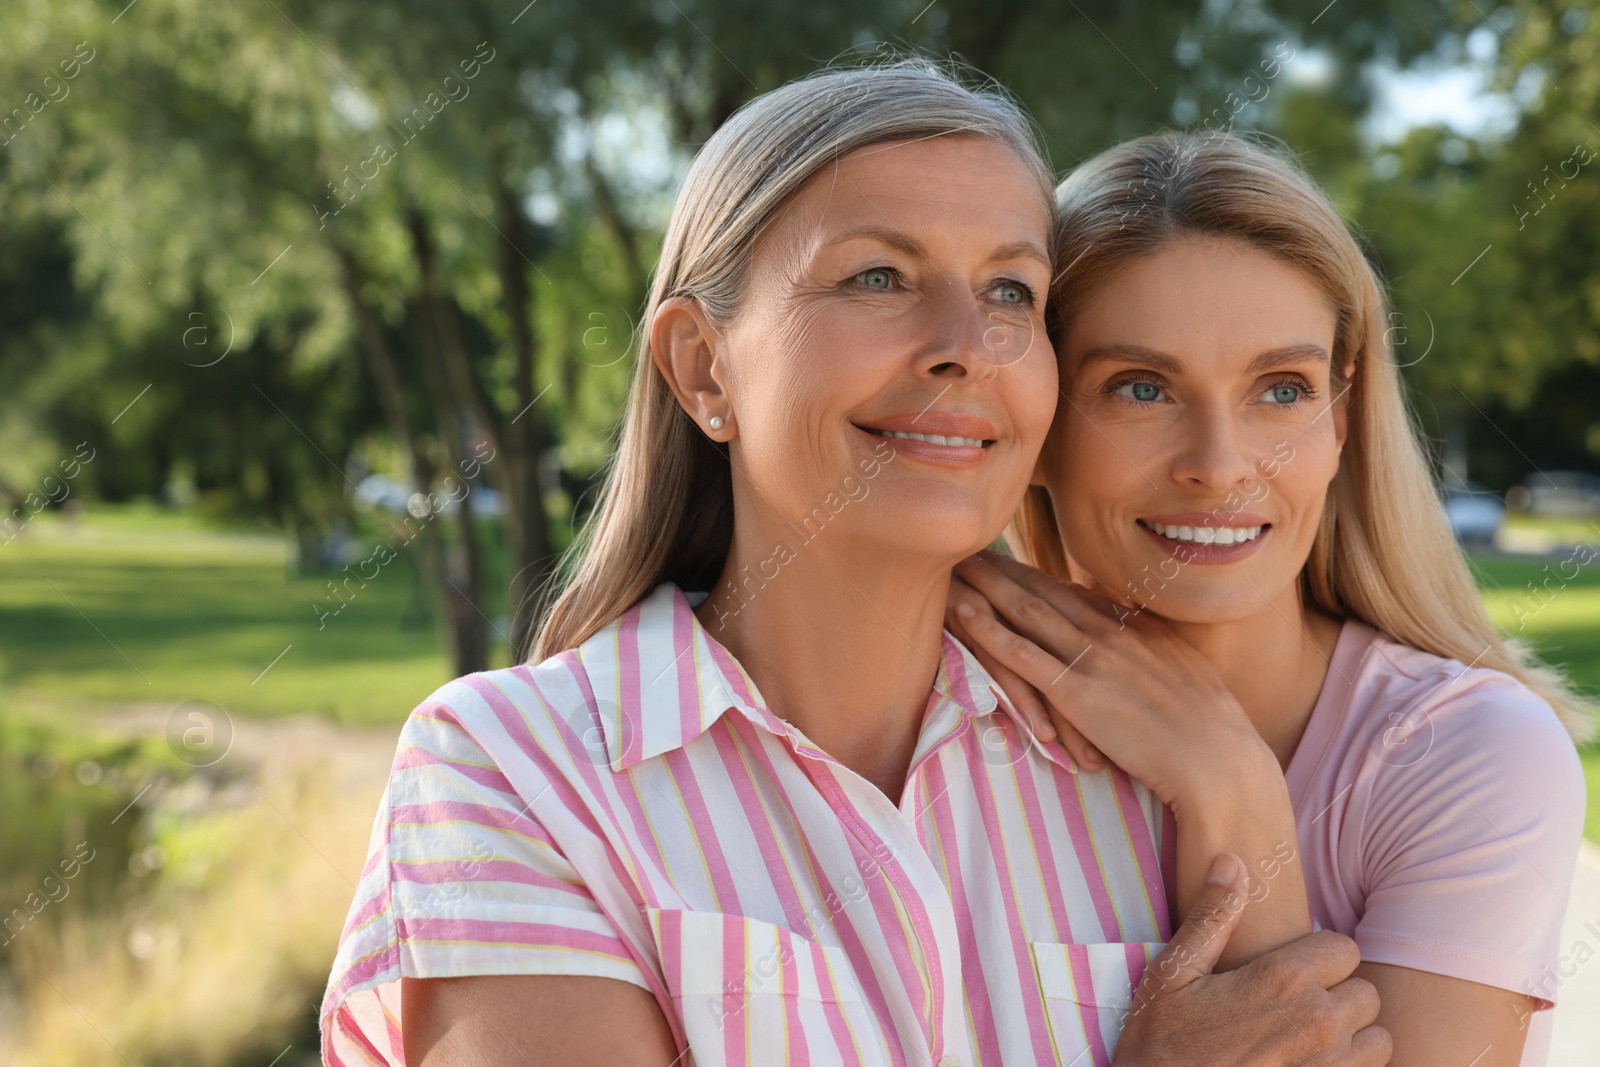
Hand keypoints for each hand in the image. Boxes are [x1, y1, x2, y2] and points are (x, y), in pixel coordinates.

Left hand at [947, 549, 1265, 806]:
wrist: (1219, 761)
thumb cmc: (1207, 729)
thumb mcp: (1181, 669)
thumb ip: (1149, 643)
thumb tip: (1123, 624)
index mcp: (1135, 628)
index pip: (1073, 593)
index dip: (1035, 574)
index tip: (1005, 560)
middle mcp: (1111, 632)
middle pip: (1045, 590)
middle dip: (1004, 567)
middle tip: (970, 547)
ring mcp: (1092, 659)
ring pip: (1028, 611)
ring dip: (989, 585)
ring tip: (959, 563)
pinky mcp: (1077, 692)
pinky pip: (1023, 654)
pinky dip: (990, 630)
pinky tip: (964, 612)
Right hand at [1114, 854, 1390, 1065]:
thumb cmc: (1162, 1046)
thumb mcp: (1173, 974)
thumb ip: (1211, 917)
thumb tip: (1232, 861)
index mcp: (1282, 980)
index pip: (1344, 948)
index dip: (1320, 956)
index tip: (1292, 971)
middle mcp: (1316, 1022)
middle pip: (1366, 993)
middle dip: (1338, 997)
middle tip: (1298, 1009)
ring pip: (1378, 1040)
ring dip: (1353, 1040)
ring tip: (1311, 1041)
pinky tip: (1309, 1065)